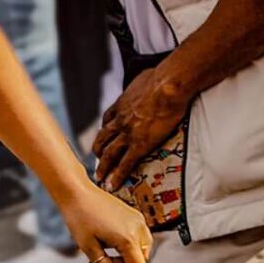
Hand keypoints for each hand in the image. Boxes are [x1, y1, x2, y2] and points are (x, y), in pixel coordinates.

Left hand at [58, 182, 152, 262]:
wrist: (76, 191)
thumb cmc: (80, 217)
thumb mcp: (89, 248)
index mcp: (128, 239)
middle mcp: (139, 228)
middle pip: (142, 261)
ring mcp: (138, 220)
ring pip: (142, 249)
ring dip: (127, 257)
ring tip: (105, 252)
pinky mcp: (135, 214)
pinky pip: (139, 237)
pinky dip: (128, 245)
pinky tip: (110, 241)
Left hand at [92, 68, 190, 191]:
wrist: (167, 86)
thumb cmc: (160, 78)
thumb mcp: (143, 77)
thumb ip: (142, 83)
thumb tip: (150, 78)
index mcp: (121, 104)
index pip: (107, 119)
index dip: (105, 129)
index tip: (103, 136)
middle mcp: (120, 120)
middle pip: (103, 138)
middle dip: (98, 150)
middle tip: (96, 160)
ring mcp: (128, 133)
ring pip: (109, 153)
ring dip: (103, 167)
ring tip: (100, 177)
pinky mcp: (140, 144)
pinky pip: (125, 164)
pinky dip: (117, 176)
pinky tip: (113, 185)